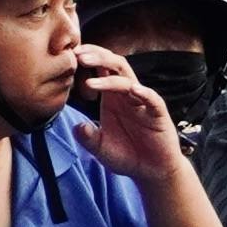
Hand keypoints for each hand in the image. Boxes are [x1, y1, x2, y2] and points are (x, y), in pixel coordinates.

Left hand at [72, 46, 186, 181]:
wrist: (151, 171)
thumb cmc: (126, 155)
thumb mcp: (100, 148)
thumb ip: (88, 138)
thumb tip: (77, 127)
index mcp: (112, 98)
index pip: (101, 70)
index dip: (88, 60)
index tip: (69, 56)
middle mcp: (127, 96)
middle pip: (114, 66)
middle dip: (97, 57)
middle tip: (77, 55)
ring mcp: (143, 103)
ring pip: (129, 79)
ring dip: (110, 75)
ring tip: (89, 77)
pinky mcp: (158, 114)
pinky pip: (152, 100)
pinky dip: (144, 93)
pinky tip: (133, 90)